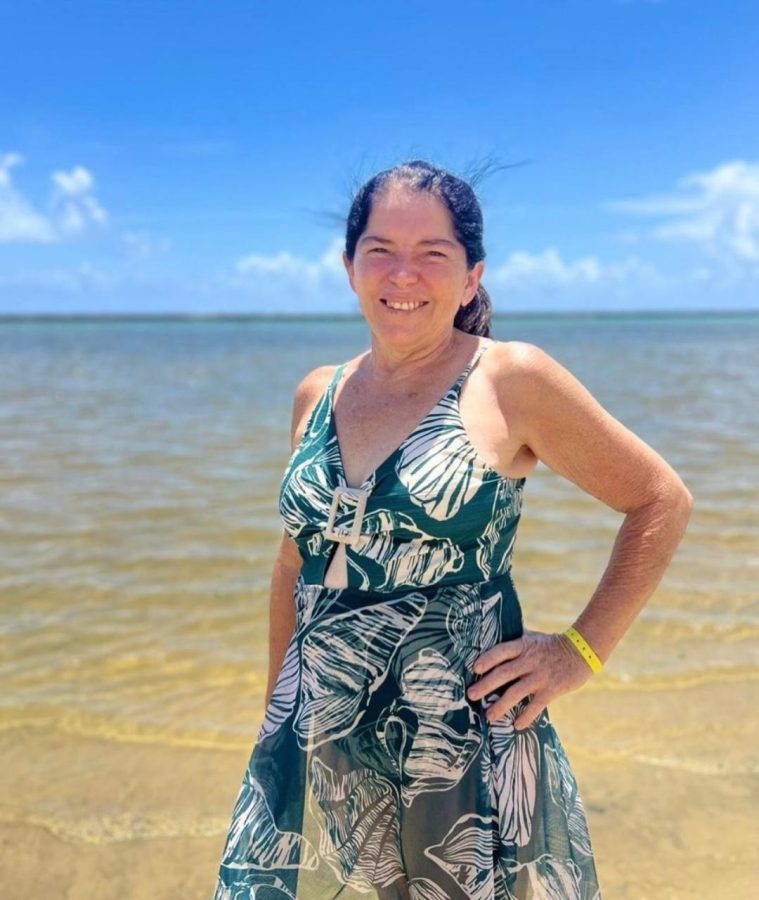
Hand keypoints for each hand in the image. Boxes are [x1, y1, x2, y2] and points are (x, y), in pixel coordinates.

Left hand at [466, 628, 594, 729]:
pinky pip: (536, 706)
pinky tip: (516, 725)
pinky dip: (526, 716)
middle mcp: (529, 661)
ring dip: (500, 706)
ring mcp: (540, 676)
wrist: (582, 651)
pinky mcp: (551, 690)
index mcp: (523, 646)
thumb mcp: (533, 637)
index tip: (474, 669)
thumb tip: (493, 637)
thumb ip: (515, 641)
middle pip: (503, 673)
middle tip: (471, 695)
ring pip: (516, 692)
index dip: (487, 659)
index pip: (501, 651)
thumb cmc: (552, 644)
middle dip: (486, 685)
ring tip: (489, 716)